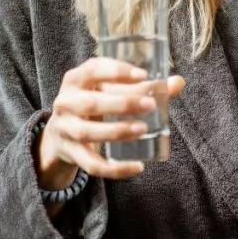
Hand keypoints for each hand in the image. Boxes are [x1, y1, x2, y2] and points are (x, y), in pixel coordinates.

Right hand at [36, 56, 185, 187]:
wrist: (59, 132)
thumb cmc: (94, 102)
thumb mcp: (108, 89)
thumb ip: (142, 86)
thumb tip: (178, 82)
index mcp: (76, 79)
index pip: (93, 69)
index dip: (117, 71)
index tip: (143, 75)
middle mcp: (65, 102)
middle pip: (91, 103)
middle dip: (122, 103)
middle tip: (150, 105)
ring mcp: (65, 129)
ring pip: (89, 132)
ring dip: (117, 131)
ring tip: (143, 129)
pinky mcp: (71, 153)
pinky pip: (92, 165)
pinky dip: (115, 169)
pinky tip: (137, 167)